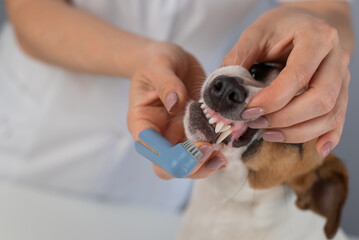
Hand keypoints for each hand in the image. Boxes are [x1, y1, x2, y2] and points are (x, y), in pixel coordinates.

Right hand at [127, 41, 225, 178]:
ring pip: (188, 165)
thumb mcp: (158, 64)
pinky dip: (216, 152)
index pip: (152, 150)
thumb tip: (175, 104)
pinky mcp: (194, 131)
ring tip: (224, 156)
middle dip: (192, 166)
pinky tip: (229, 146)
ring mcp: (177, 136)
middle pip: (169, 166)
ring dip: (206, 165)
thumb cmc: (156, 61)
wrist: (169, 61)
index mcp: (143, 122)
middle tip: (213, 152)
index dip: (173, 155)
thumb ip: (165, 82)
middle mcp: (159, 135)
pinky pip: (204, 150)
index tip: (198, 145)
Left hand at [222, 6, 350, 156]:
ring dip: (298, 131)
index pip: (298, 76)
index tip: (248, 112)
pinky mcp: (341, 92)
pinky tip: (317, 149)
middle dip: (285, 118)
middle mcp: (336, 59)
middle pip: (320, 99)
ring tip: (268, 134)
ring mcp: (342, 78)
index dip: (272, 99)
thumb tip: (222, 88)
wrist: (310, 23)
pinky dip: (329, 136)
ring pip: (330, 114)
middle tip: (256, 123)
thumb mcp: (256, 32)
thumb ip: (239, 56)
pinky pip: (339, 119)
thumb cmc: (282, 26)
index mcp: (317, 38)